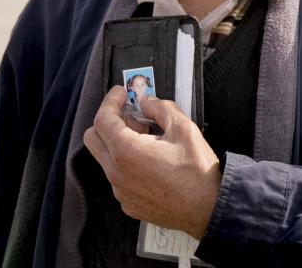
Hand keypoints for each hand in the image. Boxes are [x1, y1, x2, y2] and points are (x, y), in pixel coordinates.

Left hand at [83, 86, 220, 238]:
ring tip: (151, 141)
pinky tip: (153, 163)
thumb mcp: (183, 128)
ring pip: (106, 158)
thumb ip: (161, 108)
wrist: (208, 208)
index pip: (103, 119)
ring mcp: (120, 190)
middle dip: (108, 121)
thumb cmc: (197, 171)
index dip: (110, 100)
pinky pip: (118, 177)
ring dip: (119, 143)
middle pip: (93, 138)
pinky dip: (128, 164)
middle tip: (134, 117)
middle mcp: (116, 172)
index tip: (120, 92)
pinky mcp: (128, 203)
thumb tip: (147, 102)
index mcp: (126, 151)